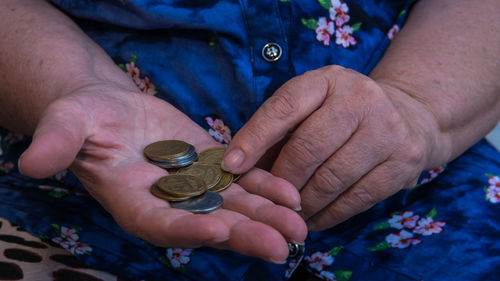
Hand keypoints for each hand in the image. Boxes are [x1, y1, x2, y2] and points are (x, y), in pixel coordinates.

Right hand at [18, 81, 306, 262]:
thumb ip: (57, 141)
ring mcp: (195, 186)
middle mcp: (169, 203)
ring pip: (234, 206)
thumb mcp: (67, 122)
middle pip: (209, 223)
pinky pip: (242, 181)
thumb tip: (31, 160)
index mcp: (132, 202)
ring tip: (300, 228)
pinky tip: (292, 195)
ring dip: (267, 217)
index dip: (187, 228)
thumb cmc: (85, 118)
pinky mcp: (212, 166)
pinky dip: (266, 187)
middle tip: (282, 247)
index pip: (160, 224)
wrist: (112, 110)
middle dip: (244, 235)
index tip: (217, 228)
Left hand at [222, 65, 441, 230]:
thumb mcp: (311, 108)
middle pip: (307, 148)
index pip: (285, 107)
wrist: (409, 116)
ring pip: (331, 179)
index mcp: (327, 80)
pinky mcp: (404, 162)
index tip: (231, 166)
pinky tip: (313, 219)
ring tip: (287, 213)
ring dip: (302, 204)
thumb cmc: (342, 116)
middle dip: (279, 180)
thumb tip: (237, 169)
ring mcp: (387, 129)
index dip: (254, 138)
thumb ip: (276, 133)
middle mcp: (360, 98)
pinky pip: (356, 199)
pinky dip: (328, 216)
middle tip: (264, 200)